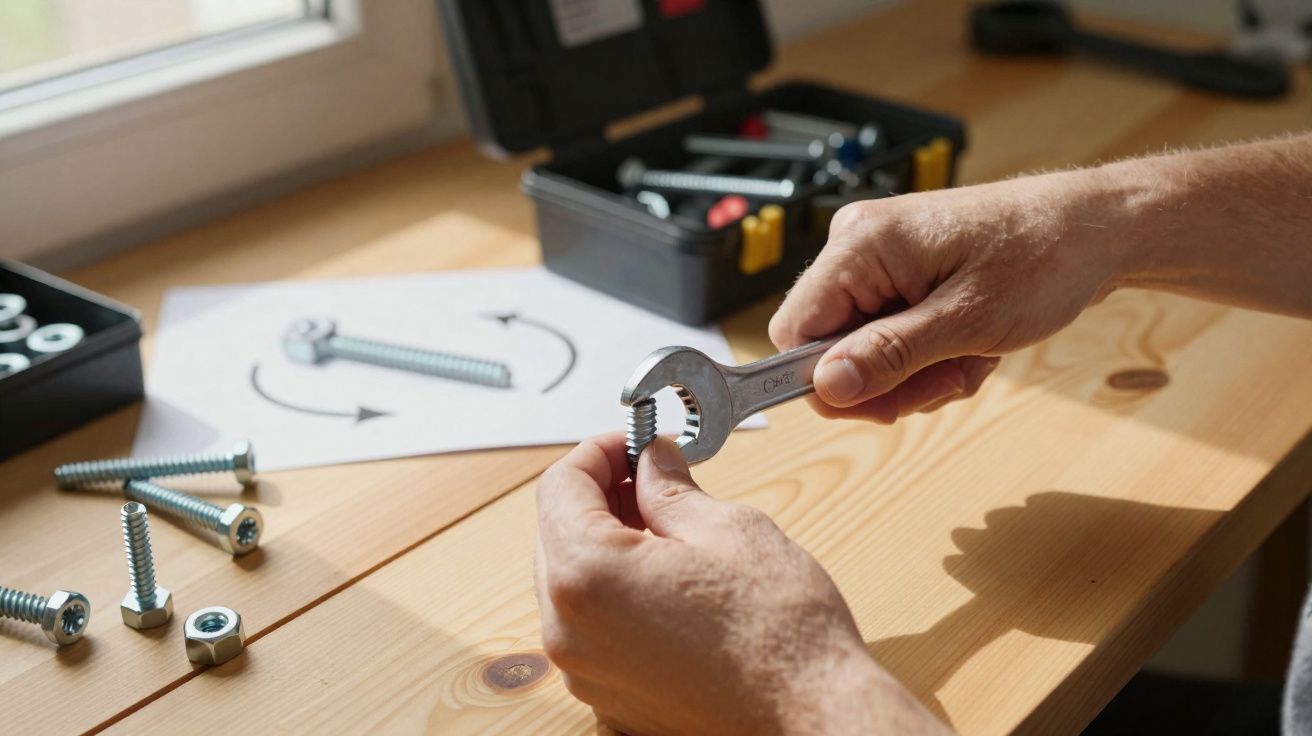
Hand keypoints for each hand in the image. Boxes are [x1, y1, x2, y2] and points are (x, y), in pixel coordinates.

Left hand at [534, 434, 950, 734]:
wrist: (812, 717)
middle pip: (555, 534)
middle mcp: (568, 630)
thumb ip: (669, 487)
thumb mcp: (727, 528)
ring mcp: (584, 671)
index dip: (597, 452)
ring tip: (668, 527)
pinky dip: (615, 592)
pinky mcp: (608, 697)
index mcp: (588, 575)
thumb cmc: (780, 633)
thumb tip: (650, 461)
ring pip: (569, 582)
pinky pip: (590, 627)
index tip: (632, 442)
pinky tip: (667, 578)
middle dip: (599, 496)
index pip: (559, 487)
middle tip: (653, 477)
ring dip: (606, 543)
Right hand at [770, 170, 1126, 421]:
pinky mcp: (901, 273)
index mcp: (861, 243)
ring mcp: (880, 260)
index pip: (795, 330)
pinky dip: (930, 355)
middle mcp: (859, 244)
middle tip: (947, 381)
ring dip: (917, 372)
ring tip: (971, 358)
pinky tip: (972, 347)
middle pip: (830, 346)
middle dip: (888, 378)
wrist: (1095, 229)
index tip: (882, 402)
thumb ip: (889, 355)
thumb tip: (826, 386)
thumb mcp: (967, 320)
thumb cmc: (1044, 256)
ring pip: (864, 349)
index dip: (827, 379)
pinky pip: (890, 335)